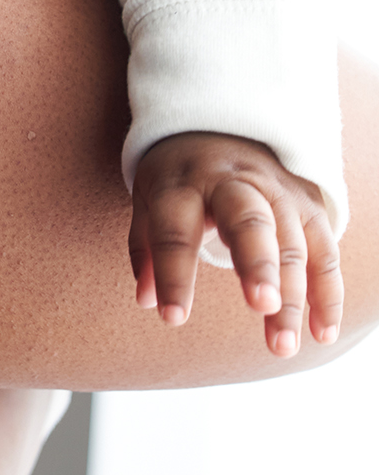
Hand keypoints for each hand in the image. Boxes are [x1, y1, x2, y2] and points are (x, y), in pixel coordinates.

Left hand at [130, 130, 342, 356]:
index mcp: (183, 183)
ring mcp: (277, 192)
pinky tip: (321, 333)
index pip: (176, 230)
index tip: (173, 318)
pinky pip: (324, 252)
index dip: (173, 274)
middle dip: (257, 263)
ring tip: (280, 346)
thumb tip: (147, 300)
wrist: (222, 128)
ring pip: (290, 245)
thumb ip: (146, 248)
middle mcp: (233, 183)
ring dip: (292, 298)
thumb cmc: (179, 179)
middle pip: (249, 221)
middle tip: (259, 305)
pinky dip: (327, 294)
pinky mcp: (308, 205)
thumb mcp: (149, 200)